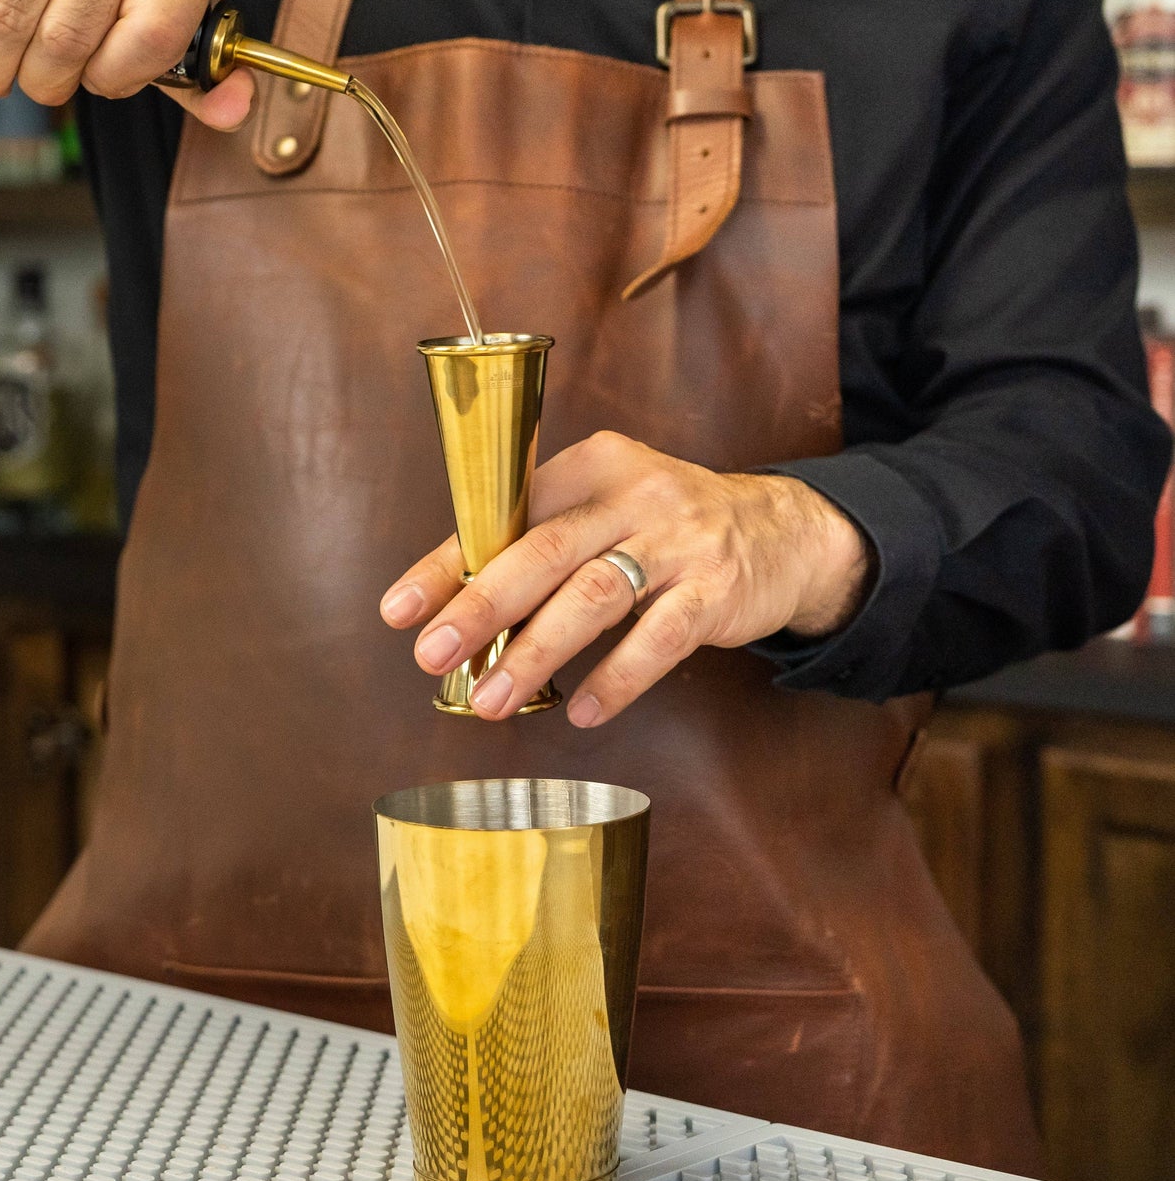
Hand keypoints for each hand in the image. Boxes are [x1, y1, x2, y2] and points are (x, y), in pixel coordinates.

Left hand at [380, 431, 871, 726]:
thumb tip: (455, 615)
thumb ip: (540, 548)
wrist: (781, 531)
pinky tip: (583, 713)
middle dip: (480, 608)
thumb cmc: (664, 529)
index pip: (504, 516)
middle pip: (544, 552)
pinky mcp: (718, 589)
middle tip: (431, 656)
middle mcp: (634, 494)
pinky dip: (617, 679)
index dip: (446, 565)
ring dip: (536, 653)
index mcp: (590, 467)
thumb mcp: (605, 511)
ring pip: (595, 597)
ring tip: (490, 701)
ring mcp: (680, 540)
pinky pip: (660, 639)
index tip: (398, 611)